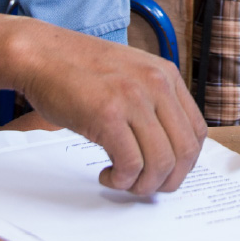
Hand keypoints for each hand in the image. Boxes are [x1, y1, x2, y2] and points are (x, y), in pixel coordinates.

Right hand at [11, 22, 206, 194]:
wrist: (42, 54)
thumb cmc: (81, 69)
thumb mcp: (132, 74)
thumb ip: (153, 102)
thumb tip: (166, 148)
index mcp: (167, 76)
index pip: (197, 131)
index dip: (185, 162)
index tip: (166, 173)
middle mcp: (157, 85)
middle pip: (184, 151)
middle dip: (169, 180)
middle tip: (145, 187)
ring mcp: (134, 98)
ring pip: (160, 162)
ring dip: (143, 185)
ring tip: (123, 181)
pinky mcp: (107, 114)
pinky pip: (130, 163)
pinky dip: (122, 180)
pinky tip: (108, 174)